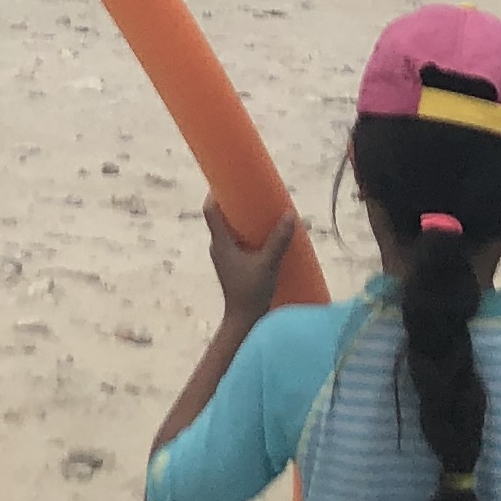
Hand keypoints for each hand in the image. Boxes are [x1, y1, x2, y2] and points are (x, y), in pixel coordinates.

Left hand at [202, 201, 298, 321]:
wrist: (243, 321)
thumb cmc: (251, 293)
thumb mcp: (268, 265)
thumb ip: (278, 240)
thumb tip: (290, 215)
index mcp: (221, 243)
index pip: (210, 211)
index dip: (214, 193)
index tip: (226, 179)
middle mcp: (218, 247)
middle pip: (220, 217)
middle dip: (233, 203)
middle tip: (250, 192)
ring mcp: (224, 256)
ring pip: (229, 230)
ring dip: (241, 219)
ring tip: (260, 210)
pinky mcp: (231, 264)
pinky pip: (236, 241)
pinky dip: (246, 233)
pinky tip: (263, 235)